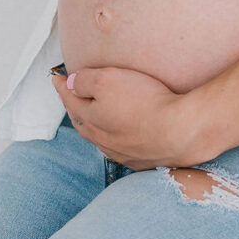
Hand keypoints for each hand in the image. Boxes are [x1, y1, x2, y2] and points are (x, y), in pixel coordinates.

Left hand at [53, 63, 206, 167]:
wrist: (181, 132)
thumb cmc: (145, 102)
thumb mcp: (108, 80)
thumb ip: (85, 81)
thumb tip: (70, 84)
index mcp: (90, 119)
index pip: (69, 100)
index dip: (62, 87)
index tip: (57, 78)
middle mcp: (102, 139)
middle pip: (82, 122)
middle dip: (74, 108)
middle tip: (70, 96)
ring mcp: (122, 153)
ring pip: (100, 139)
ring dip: (93, 127)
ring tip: (92, 117)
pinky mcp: (143, 160)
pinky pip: (121, 150)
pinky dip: (115, 140)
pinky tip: (120, 138)